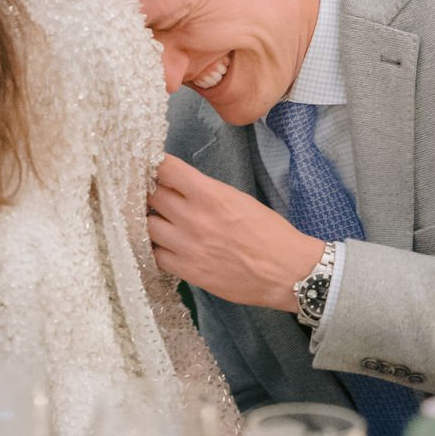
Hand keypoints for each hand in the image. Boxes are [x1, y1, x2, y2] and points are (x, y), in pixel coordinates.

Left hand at [146, 156, 327, 311]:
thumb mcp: (239, 199)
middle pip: (150, 195)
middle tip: (147, 191)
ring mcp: (187, 246)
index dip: (153, 163)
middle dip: (148, 190)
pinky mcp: (188, 271)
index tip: (147, 163)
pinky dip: (155, 248)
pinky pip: (155, 256)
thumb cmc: (270, 233)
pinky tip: (163, 245)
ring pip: (147, 225)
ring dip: (148, 220)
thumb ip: (207, 192)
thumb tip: (179, 188)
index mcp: (210, 194)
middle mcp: (194, 218)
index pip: (165, 169)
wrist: (287, 272)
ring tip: (156, 219)